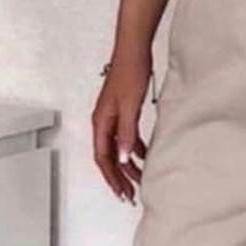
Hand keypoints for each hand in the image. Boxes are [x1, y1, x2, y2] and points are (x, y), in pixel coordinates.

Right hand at [92, 50, 151, 202]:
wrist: (134, 49)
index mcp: (101, 121)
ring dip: (127, 166)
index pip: (103, 158)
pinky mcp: (123, 111)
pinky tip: (145, 157)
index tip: (122, 194)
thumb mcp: (130, 107)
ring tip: (139, 180)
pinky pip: (125, 138)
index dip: (112, 178)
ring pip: (117, 149)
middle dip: (119, 178)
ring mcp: (113, 116)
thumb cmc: (130, 72)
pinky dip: (134, 150)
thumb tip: (122, 158)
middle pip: (108, 157)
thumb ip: (126, 133)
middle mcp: (104, 121)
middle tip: (130, 195)